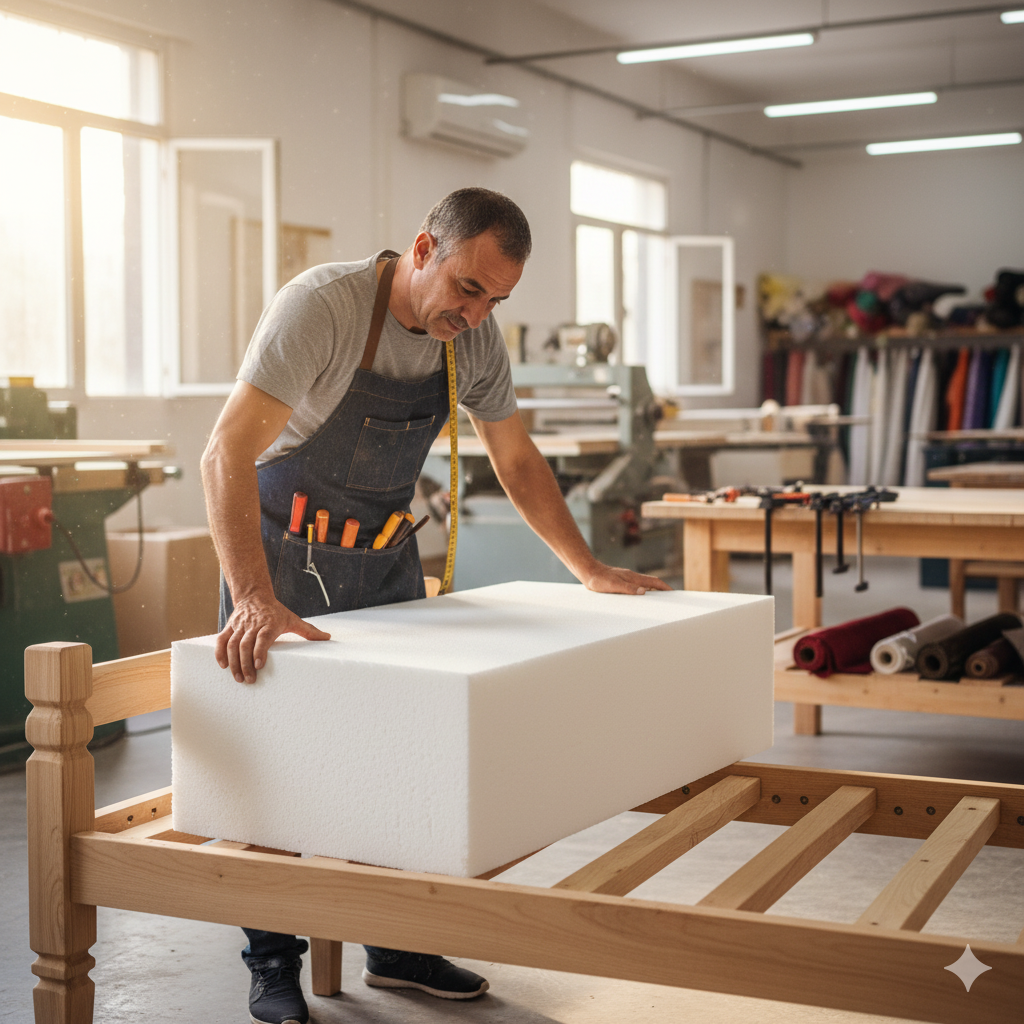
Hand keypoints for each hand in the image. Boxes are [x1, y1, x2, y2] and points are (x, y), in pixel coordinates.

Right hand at [215, 593, 330, 682]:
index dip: (260, 651)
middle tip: (249, 680)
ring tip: (238, 678)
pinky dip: (219, 653)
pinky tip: (222, 666)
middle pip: (245, 645)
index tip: (260, 665)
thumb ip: (309, 631)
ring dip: (234, 663)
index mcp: (269, 624)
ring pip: (232, 644)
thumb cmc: (276, 612)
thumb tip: (328, 638)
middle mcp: (253, 625)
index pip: (263, 637)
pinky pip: (221, 640)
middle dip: (245, 664)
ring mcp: (239, 626)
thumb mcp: (293, 619)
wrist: (255, 595)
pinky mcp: (229, 627)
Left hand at [579, 562, 672, 594]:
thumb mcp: (613, 585)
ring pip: (644, 585)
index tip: (674, 593)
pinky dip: (642, 592)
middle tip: (669, 600)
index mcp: (633, 577)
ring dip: (652, 592)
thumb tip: (644, 591)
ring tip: (658, 601)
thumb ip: (628, 588)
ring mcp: (627, 579)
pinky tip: (639, 598)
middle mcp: (632, 577)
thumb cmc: (599, 579)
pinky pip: (636, 587)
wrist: (588, 571)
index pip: (654, 581)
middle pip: (652, 583)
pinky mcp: (621, 582)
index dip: (665, 587)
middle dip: (662, 590)